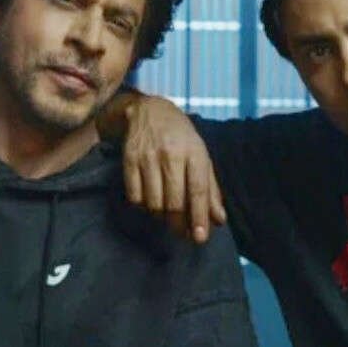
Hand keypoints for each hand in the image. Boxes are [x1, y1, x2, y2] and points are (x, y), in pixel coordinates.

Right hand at [120, 95, 225, 242]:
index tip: (201, 238)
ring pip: (154, 203)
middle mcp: (171, 154)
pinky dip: (144, 205)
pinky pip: (135, 196)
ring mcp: (147, 157)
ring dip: (162, 216)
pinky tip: (151, 200)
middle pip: (174, 202)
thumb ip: (210, 189)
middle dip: (180, 224)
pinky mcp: (129, 160)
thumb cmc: (181, 138)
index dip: (199, 216)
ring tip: (167, 214)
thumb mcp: (201, 156)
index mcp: (194, 152)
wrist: (149, 110)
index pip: (198, 190)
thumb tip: (219, 220)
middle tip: (184, 234)